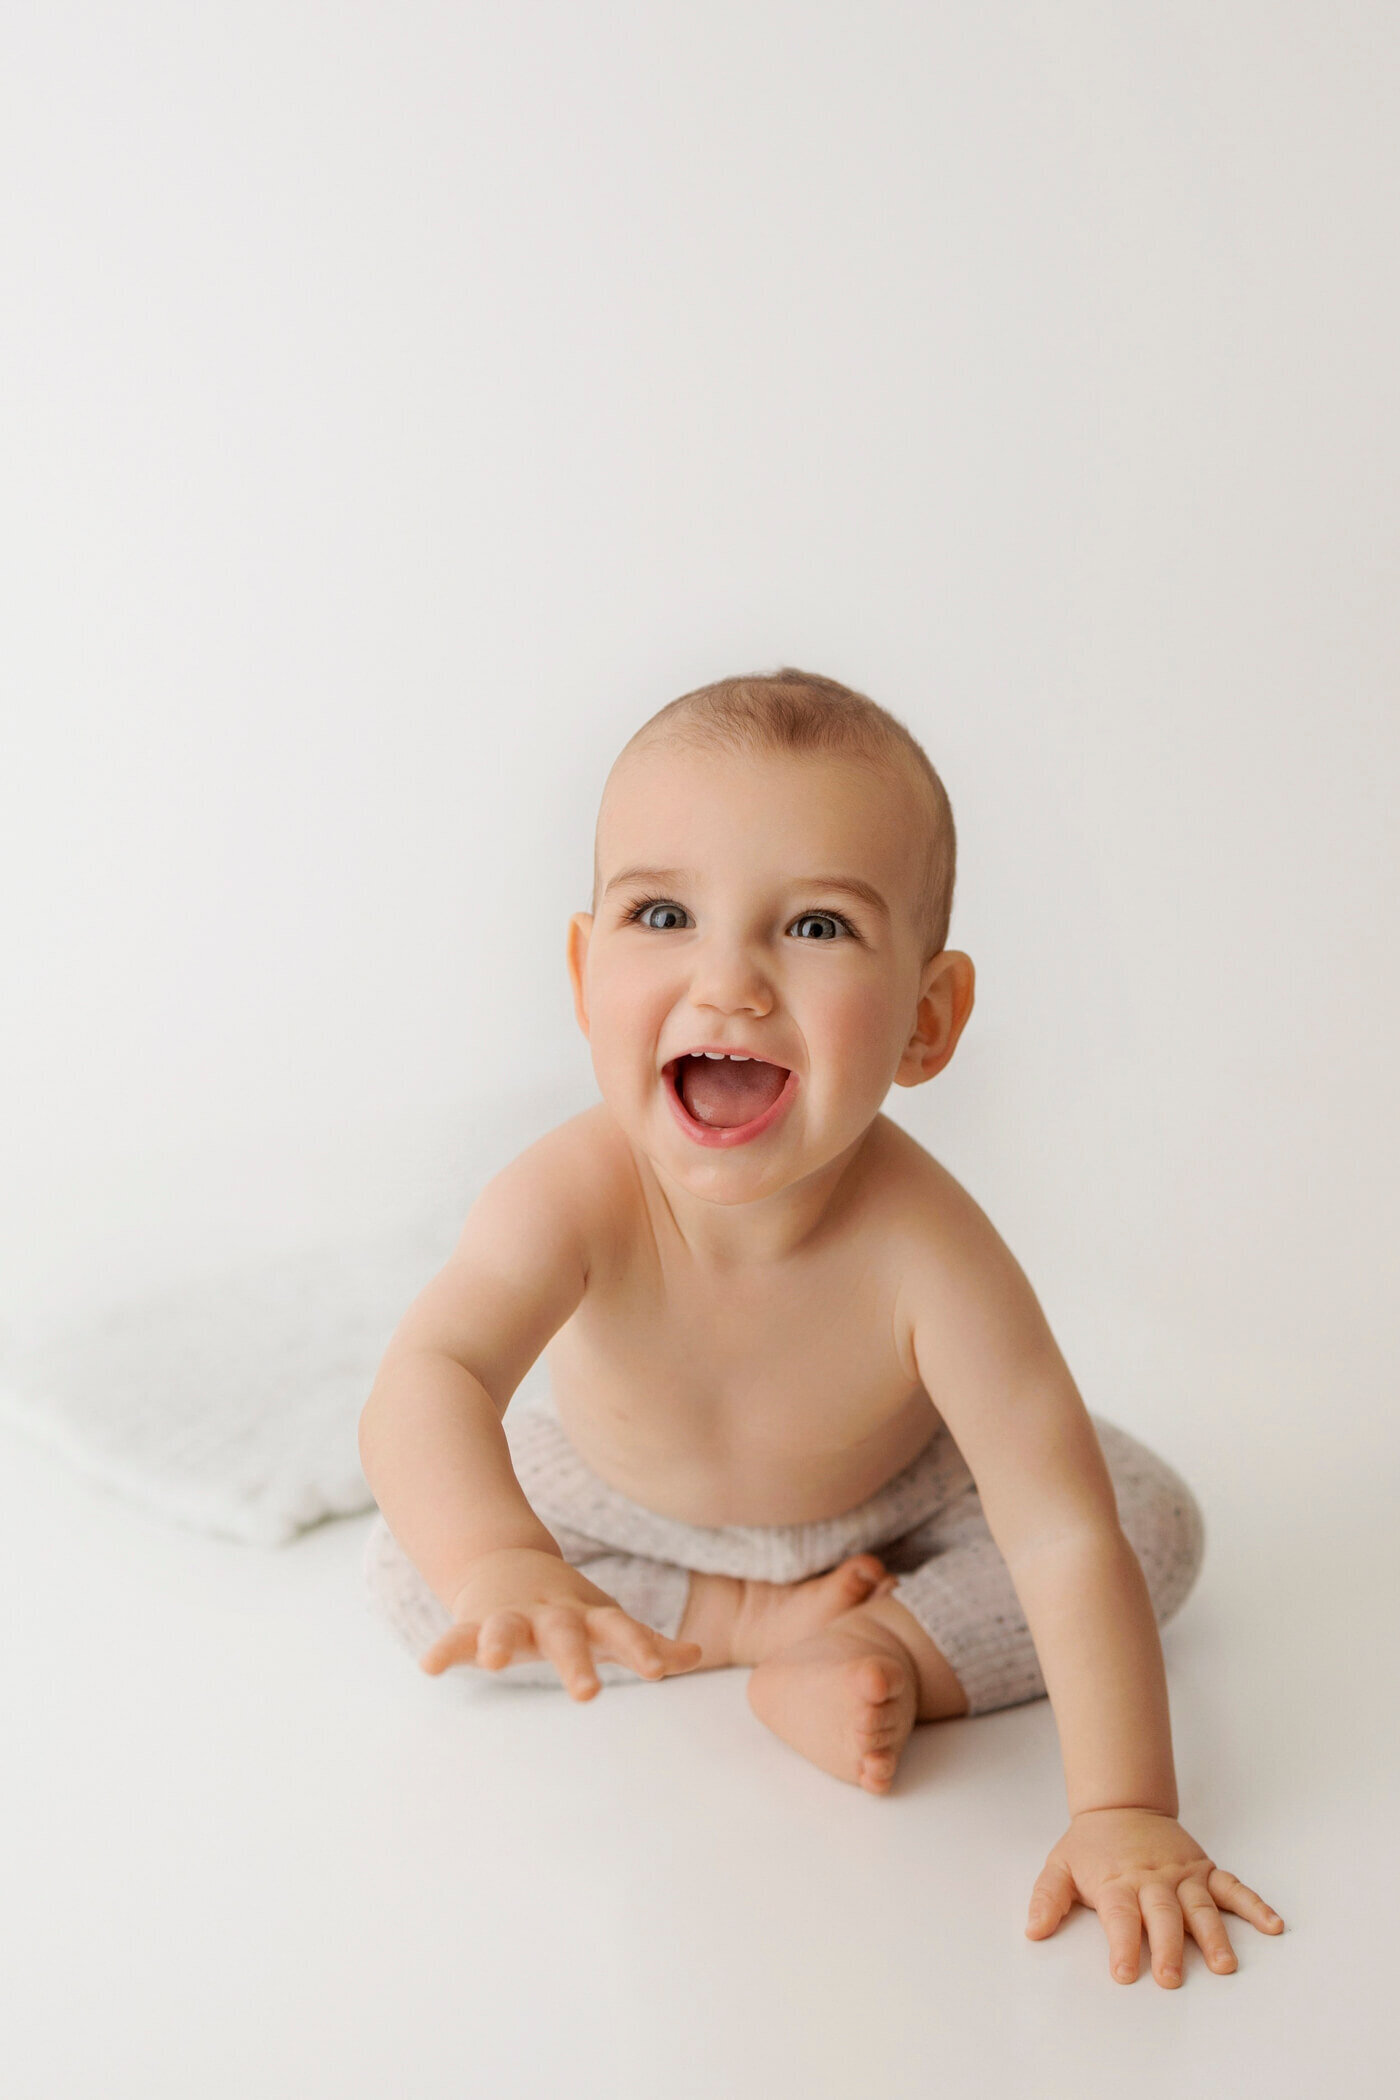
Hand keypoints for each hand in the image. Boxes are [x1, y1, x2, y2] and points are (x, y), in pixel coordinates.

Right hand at [418, 1546, 702, 1699]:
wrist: (504, 1560)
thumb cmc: (567, 1606)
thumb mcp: (606, 1620)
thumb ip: (647, 1642)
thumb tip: (698, 1656)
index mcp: (587, 1617)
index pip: (621, 1631)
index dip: (642, 1648)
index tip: (659, 1672)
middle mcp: (551, 1615)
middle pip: (566, 1637)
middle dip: (576, 1664)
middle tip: (587, 1695)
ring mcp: (512, 1616)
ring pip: (506, 1628)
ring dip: (501, 1642)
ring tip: (494, 1662)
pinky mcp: (475, 1623)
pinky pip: (457, 1636)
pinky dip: (446, 1649)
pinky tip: (431, 1666)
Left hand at [1026, 1807, 1284, 1986]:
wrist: (1121, 1806)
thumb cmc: (1091, 1847)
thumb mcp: (1060, 1866)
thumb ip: (1046, 1898)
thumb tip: (1033, 1930)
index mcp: (1118, 1882)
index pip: (1120, 1917)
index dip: (1122, 1945)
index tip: (1124, 1973)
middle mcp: (1153, 1881)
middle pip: (1162, 1916)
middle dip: (1167, 1947)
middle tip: (1171, 1978)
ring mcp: (1183, 1876)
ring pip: (1201, 1907)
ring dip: (1213, 1937)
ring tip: (1224, 1965)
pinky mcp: (1204, 1871)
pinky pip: (1233, 1888)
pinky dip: (1255, 1906)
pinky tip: (1273, 1926)